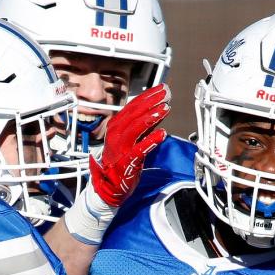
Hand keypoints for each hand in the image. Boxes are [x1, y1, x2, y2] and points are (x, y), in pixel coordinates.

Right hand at [88, 84, 170, 207]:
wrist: (109, 185)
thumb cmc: (121, 161)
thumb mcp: (131, 138)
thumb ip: (143, 125)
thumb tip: (157, 109)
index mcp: (116, 126)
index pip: (133, 106)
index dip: (148, 96)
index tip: (161, 88)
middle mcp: (116, 134)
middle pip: (134, 113)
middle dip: (151, 102)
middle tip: (165, 94)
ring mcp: (120, 147)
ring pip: (135, 128)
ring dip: (151, 117)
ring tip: (165, 109)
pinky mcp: (126, 162)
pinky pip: (139, 149)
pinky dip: (151, 141)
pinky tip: (163, 134)